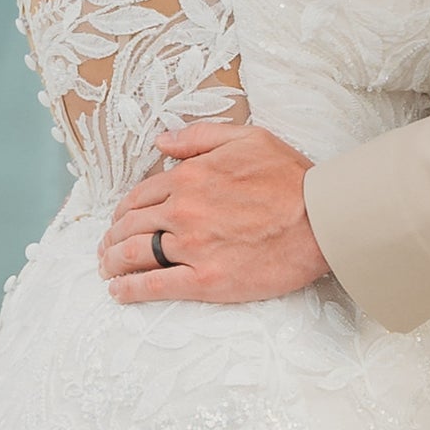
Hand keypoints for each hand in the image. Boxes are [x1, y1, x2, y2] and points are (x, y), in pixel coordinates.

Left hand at [100, 119, 331, 305]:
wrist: (323, 218)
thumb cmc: (291, 177)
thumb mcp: (247, 138)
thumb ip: (199, 137)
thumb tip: (161, 140)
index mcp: (189, 177)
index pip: (140, 196)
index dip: (125, 211)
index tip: (121, 221)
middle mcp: (183, 210)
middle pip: (131, 226)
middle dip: (113, 237)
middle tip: (106, 248)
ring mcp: (191, 247)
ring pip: (134, 255)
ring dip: (113, 262)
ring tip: (107, 269)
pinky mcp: (205, 280)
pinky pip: (154, 286)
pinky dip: (130, 290)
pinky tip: (119, 292)